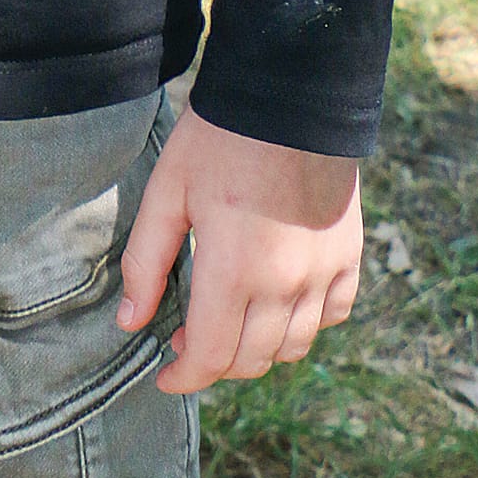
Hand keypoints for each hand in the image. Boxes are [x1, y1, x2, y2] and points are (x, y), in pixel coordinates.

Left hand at [116, 105, 361, 391]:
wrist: (288, 99)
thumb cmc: (219, 141)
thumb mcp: (167, 192)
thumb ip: (146, 261)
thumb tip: (130, 321)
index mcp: (234, 271)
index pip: (211, 357)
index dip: (185, 378)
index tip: (165, 376)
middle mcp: (285, 285)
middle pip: (251, 360)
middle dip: (215, 362)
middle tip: (188, 337)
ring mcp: (322, 275)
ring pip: (293, 348)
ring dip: (258, 348)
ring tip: (230, 320)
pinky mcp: (348, 259)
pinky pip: (330, 316)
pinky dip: (303, 322)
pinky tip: (279, 299)